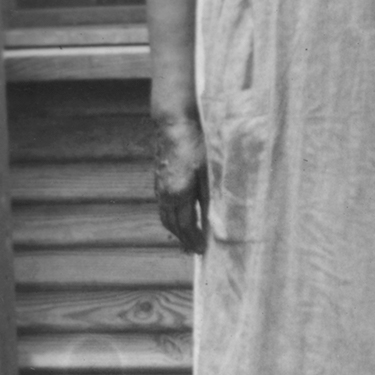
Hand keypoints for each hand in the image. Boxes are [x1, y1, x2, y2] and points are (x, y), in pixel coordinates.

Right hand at [153, 114, 208, 254]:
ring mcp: (159, 186)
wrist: (174, 124)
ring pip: (165, 215)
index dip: (192, 240)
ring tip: (187, 237)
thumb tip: (216, 220)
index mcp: (178, 193)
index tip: (201, 251)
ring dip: (175, 229)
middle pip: (172, 224)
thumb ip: (211, 197)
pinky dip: (170, 216)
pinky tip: (180, 215)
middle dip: (183, 238)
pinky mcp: (158, 179)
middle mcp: (165, 193)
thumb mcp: (209, 171)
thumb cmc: (196, 145)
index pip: (185, 226)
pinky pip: (162, 205)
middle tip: (194, 249)